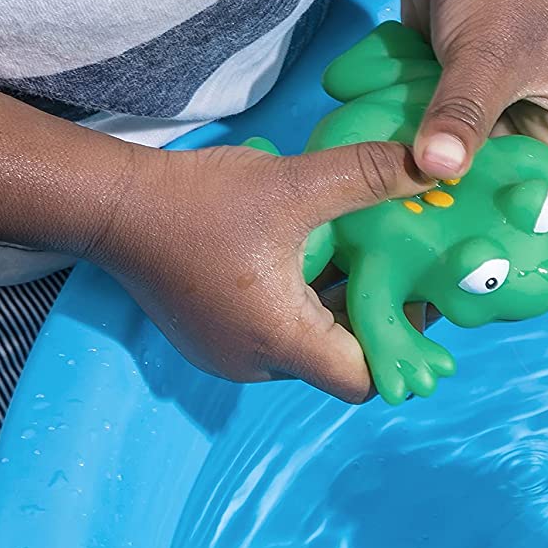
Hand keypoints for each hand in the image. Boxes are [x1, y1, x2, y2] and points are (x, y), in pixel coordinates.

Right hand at [83, 141, 433, 401]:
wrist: (113, 206)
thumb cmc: (200, 202)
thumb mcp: (294, 184)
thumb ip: (367, 176)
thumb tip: (434, 167)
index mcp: (281, 342)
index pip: (363, 380)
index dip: (401, 347)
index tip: (420, 301)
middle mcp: (255, 362)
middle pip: (338, 360)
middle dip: (375, 318)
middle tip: (405, 268)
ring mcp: (229, 350)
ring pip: (307, 342)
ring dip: (337, 305)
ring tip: (367, 253)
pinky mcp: (213, 331)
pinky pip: (276, 328)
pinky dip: (303, 300)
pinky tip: (316, 251)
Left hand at [399, 0, 547, 255]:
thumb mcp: (486, 54)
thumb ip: (463, 112)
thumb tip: (436, 170)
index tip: (520, 276)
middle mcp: (537, 124)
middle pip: (518, 197)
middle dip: (485, 230)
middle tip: (446, 275)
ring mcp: (491, 112)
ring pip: (471, 176)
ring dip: (443, 200)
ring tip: (405, 249)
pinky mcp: (450, 99)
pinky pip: (435, 146)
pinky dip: (413, 164)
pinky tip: (380, 196)